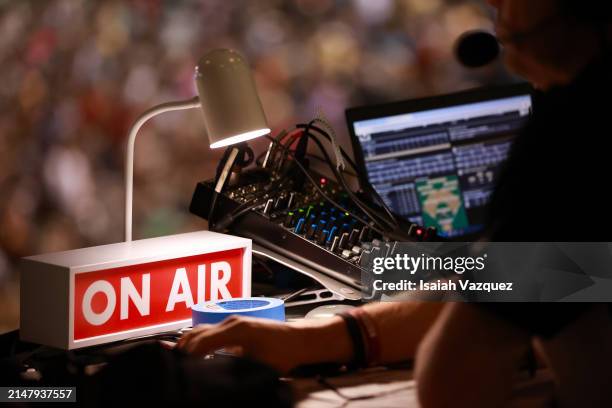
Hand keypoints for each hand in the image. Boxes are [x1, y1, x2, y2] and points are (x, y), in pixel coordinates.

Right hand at [177, 315, 351, 372]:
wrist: (300, 339)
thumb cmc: (283, 352)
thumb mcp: (259, 365)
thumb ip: (235, 366)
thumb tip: (216, 375)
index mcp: (236, 330)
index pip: (202, 342)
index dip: (189, 357)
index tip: (179, 370)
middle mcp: (231, 321)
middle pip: (197, 334)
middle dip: (183, 350)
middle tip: (172, 367)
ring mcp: (233, 321)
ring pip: (201, 330)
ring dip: (188, 343)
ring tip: (176, 360)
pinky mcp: (236, 325)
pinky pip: (209, 330)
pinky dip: (197, 340)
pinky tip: (192, 353)